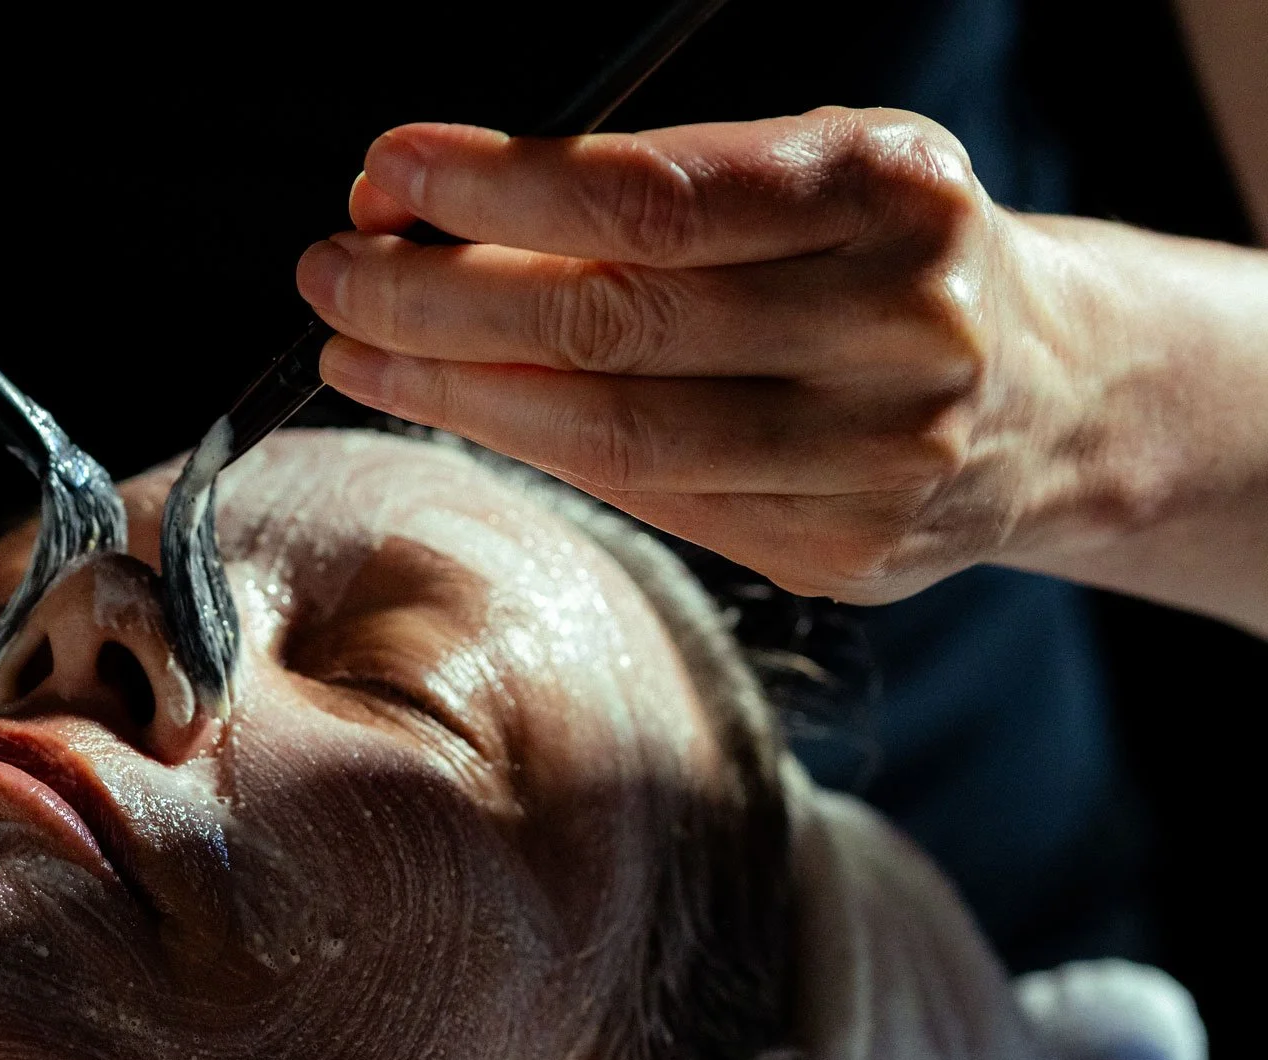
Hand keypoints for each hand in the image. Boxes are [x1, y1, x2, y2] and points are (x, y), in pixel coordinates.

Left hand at [297, 109, 1100, 603]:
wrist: (1058, 394)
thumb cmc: (890, 255)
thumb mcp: (811, 173)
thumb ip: (649, 194)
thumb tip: (430, 216)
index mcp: (890, 196)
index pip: (650, 196)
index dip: (497, 189)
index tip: (385, 176)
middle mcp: (898, 331)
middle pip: (612, 326)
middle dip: (437, 303)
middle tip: (333, 277)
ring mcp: (876, 460)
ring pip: (614, 437)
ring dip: (456, 394)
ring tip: (360, 353)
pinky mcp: (841, 554)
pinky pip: (649, 502)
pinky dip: (537, 451)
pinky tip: (466, 412)